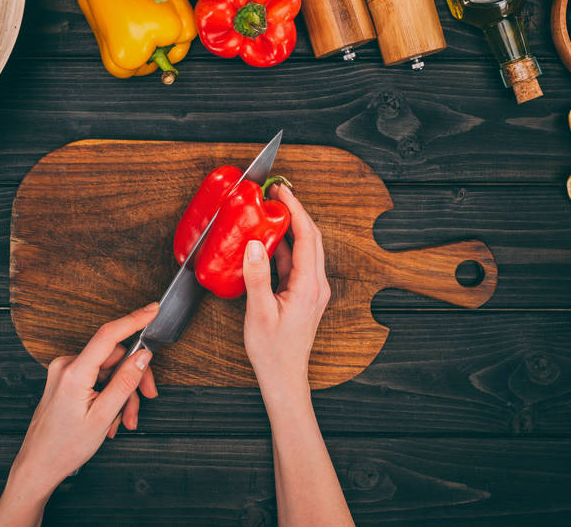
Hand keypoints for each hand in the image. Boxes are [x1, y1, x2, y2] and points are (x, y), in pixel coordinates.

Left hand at [4, 303, 159, 499]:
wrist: (39, 465)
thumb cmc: (65, 447)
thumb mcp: (103, 417)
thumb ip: (125, 382)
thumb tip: (143, 355)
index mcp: (74, 373)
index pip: (108, 335)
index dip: (134, 320)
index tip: (152, 310)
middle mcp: (66, 366)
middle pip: (114, 357)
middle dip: (132, 379)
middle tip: (144, 400)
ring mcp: (64, 372)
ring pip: (108, 370)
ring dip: (121, 393)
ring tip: (123, 420)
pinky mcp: (65, 380)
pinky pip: (97, 378)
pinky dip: (109, 394)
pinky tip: (110, 416)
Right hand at [242, 184, 330, 395]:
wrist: (284, 378)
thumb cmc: (273, 352)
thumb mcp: (259, 314)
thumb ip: (257, 278)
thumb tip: (254, 245)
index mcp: (309, 287)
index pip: (308, 236)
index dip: (295, 210)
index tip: (281, 192)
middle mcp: (316, 285)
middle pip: (311, 238)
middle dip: (295, 212)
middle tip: (275, 194)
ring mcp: (312, 290)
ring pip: (305, 249)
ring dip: (290, 229)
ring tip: (270, 213)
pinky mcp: (305, 296)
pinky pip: (297, 263)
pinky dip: (285, 248)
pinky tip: (268, 243)